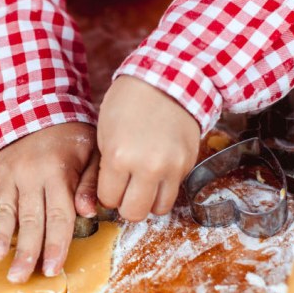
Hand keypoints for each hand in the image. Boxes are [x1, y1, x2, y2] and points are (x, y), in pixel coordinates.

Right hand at [0, 123, 98, 283]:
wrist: (39, 109)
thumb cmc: (72, 138)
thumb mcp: (92, 154)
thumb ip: (91, 184)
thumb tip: (88, 212)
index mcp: (58, 173)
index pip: (58, 216)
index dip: (55, 245)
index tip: (52, 270)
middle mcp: (30, 175)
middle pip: (29, 219)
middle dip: (25, 251)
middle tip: (19, 278)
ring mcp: (9, 174)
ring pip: (4, 210)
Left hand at [97, 75, 199, 220]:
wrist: (168, 79)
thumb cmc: (129, 102)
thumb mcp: (104, 132)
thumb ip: (106, 166)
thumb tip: (107, 196)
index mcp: (119, 156)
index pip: (109, 199)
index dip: (107, 194)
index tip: (109, 183)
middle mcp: (147, 167)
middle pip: (134, 213)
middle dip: (126, 205)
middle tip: (125, 190)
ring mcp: (172, 167)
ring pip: (158, 209)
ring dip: (148, 201)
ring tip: (143, 184)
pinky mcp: (188, 164)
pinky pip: (175, 192)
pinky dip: (164, 188)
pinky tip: (158, 171)